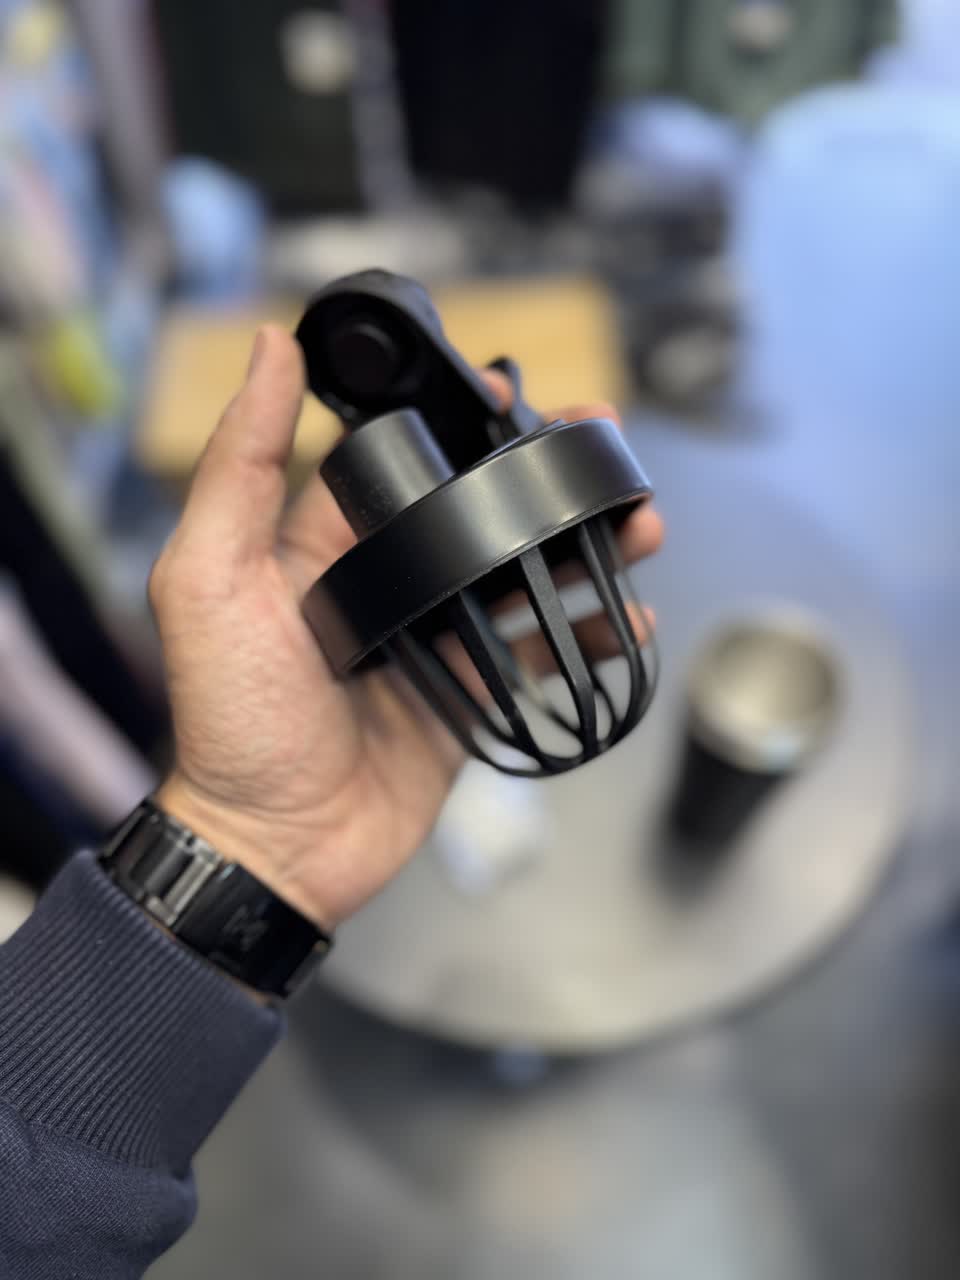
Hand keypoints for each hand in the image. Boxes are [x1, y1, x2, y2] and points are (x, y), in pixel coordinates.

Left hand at [150, 326, 662, 927]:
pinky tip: (626, 612)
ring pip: (517, 572)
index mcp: (320, 543)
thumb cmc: (231, 717)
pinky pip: (535, 651)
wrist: (278, 846)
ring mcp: (431, 636)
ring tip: (639, 521)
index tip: (506, 389)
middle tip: (602, 446)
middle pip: (474, 509)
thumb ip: (238, 468)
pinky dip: (583, 631)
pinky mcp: (467, 691)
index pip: (398, 460)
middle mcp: (382, 580)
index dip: (454, 421)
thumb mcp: (209, 580)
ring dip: (578, 543)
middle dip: (538, 477)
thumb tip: (270, 348)